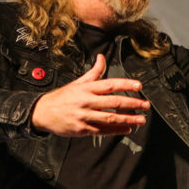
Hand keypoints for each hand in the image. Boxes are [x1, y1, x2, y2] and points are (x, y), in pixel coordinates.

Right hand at [30, 54, 149, 136]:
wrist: (42, 112)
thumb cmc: (62, 97)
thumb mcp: (78, 82)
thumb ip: (94, 72)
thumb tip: (102, 57)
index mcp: (87, 88)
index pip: (110, 84)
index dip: (126, 84)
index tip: (139, 85)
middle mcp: (86, 101)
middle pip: (114, 102)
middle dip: (132, 103)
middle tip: (145, 105)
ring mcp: (84, 116)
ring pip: (110, 118)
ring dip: (128, 119)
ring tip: (141, 120)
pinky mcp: (82, 129)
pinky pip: (103, 130)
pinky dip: (116, 130)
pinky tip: (127, 128)